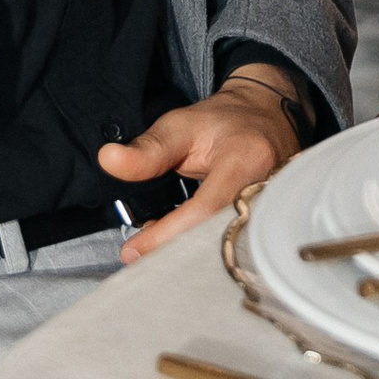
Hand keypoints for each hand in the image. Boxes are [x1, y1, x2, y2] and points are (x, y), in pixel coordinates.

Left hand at [99, 66, 304, 258]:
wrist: (267, 119)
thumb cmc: (222, 122)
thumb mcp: (182, 124)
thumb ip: (148, 148)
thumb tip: (107, 160)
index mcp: (246, 161)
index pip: (206, 209)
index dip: (167, 234)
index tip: (132, 249)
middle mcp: (267, 193)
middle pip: (218, 241)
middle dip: (175, 255)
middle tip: (139, 260)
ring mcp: (271, 214)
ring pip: (226, 251)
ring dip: (187, 257)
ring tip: (154, 254)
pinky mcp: (266, 228)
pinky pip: (233, 250)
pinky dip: (202, 254)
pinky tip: (179, 249)